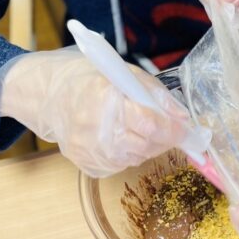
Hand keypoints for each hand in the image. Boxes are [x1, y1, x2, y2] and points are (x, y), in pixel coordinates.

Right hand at [0, 47, 188, 176]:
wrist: (52, 96)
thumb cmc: (92, 79)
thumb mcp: (127, 74)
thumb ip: (156, 95)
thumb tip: (182, 119)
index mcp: (104, 98)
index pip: (149, 124)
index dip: (173, 129)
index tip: (187, 130)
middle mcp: (94, 128)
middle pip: (146, 145)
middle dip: (164, 138)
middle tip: (168, 127)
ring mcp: (88, 150)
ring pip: (137, 158)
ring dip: (147, 145)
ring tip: (139, 126)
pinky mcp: (86, 164)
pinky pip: (121, 165)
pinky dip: (130, 153)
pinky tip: (121, 136)